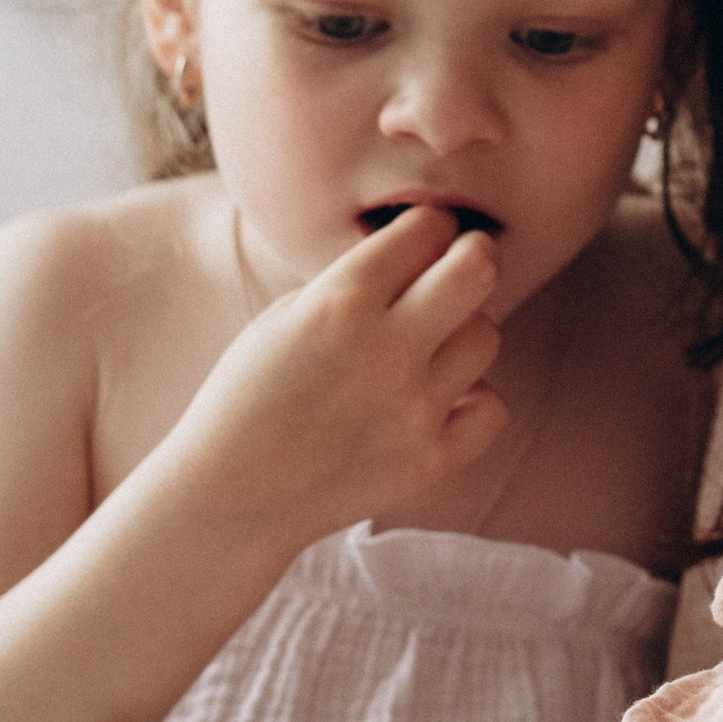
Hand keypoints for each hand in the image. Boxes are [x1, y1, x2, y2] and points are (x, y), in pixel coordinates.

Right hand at [169, 204, 504, 542]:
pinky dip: (473, 401)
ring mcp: (411, 410)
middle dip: (474, 254)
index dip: (430, 226)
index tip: (425, 239)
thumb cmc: (250, 394)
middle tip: (460, 266)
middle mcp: (383, 350)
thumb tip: (425, 250)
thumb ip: (355, 279)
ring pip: (486, 336)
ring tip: (428, 348)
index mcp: (337, 301)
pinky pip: (492, 408)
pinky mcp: (429, 462)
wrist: (230, 496)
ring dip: (463, 333)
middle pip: (478, 268)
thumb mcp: (285, 314)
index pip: (426, 227)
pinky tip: (439, 401)